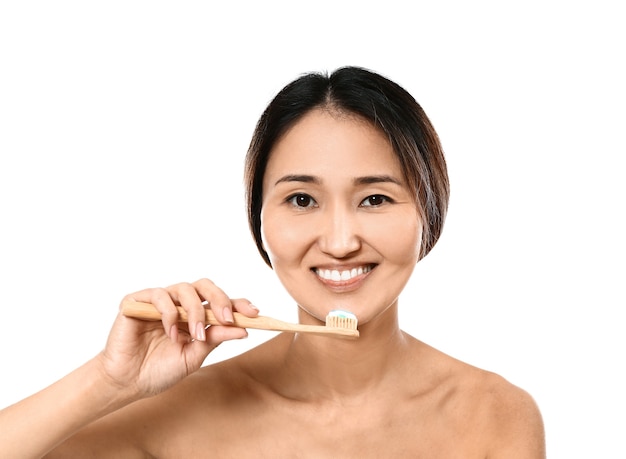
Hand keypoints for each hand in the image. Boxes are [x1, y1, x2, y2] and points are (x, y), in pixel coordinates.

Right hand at [97, 278, 257, 398]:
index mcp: (195, 315)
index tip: (255, 313)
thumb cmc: (159, 370)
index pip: (220, 302)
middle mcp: (179, 304)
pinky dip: (169, 314)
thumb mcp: (194, 356)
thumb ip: (215, 339)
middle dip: (220, 298)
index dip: (238, 303)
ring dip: (195, 311)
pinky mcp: (137, 302)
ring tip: (194, 335)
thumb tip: (243, 329)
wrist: (128, 383)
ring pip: (184, 288)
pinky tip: (170, 334)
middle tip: (227, 317)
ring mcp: (159, 301)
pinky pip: (159, 295)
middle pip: (205, 286)